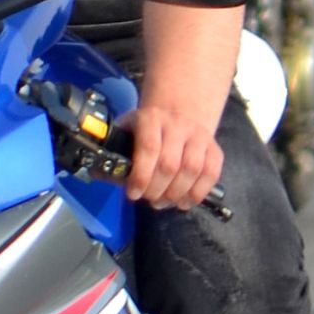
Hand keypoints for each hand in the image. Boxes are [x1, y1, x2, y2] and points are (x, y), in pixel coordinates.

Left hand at [121, 88, 227, 210]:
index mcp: (151, 118)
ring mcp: (198, 135)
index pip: (149, 148)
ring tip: (165, 202)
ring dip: (176, 194)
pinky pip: (211, 173)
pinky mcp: (214, 147)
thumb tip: (99, 174)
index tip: (133, 194)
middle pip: (170, 164)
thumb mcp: (128, 132)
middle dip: (157, 190)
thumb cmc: (147, 130)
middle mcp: (177, 124)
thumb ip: (117, 152)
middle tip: (150, 200)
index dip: (141, 176)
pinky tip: (184, 202)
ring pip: (192, 170)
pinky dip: (198, 193)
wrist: (177, 111)